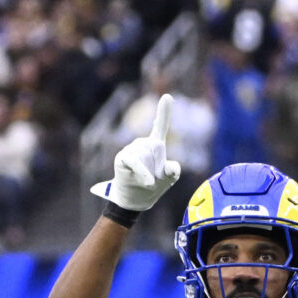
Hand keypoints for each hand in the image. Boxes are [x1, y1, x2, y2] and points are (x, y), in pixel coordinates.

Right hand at [89, 94, 181, 211]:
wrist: (135, 200)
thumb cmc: (153, 187)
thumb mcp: (169, 179)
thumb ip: (174, 171)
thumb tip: (171, 167)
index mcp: (156, 145)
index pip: (160, 125)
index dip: (164, 112)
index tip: (167, 96)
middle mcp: (143, 144)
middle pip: (157, 149)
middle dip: (159, 169)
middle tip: (154, 180)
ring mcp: (132, 149)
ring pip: (146, 157)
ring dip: (150, 174)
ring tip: (146, 182)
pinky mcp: (123, 157)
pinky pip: (135, 161)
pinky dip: (143, 173)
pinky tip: (148, 182)